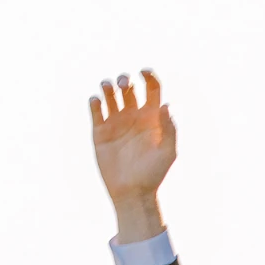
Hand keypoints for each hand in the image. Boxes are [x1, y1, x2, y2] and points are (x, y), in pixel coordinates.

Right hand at [90, 70, 174, 241]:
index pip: (151, 88)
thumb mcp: (168, 153)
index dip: (148, 76)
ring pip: (110, 94)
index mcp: (152, 118)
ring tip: (107, 88)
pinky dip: (94, 101)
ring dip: (107, 86)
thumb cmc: (153, 175)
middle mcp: (134, 117)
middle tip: (123, 84)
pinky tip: (97, 102)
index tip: (142, 72)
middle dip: (124, 79)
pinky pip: (95, 109)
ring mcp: (116, 123)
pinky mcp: (101, 131)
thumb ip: (169, 129)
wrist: (132, 193)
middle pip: (128, 87)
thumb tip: (166, 105)